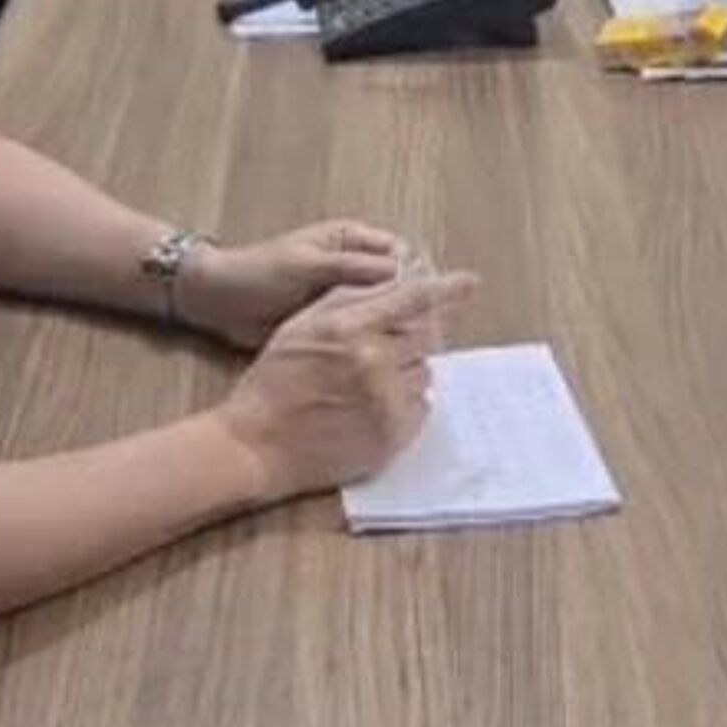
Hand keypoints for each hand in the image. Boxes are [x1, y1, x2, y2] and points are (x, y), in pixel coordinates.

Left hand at [180, 219, 403, 349]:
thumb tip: (400, 271)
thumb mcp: (305, 264)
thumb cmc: (258, 272)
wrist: (216, 301)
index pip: (402, 254)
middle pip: (399, 285)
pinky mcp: (333, 324)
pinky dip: (374, 345)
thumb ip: (351, 266)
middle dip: (411, 308)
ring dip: (394, 330)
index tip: (428, 305)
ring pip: (384, 312)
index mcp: (353, 240)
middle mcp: (356, 266)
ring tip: (404, 356)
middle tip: (421, 338)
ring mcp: (345, 296)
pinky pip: (363, 332)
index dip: (418, 278)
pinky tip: (380, 364)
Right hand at [217, 271, 479, 499]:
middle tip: (384, 347)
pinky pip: (421, 407)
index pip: (412, 299)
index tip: (470, 282)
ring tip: (366, 382)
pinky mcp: (392, 436)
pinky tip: (372, 406)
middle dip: (411, 337)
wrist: (257, 444)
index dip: (445, 288)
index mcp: (352, 329)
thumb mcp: (303, 325)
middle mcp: (375, 363)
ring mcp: (387, 402)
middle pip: (424, 337)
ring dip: (406, 371)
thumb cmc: (274, 380)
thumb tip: (389, 282)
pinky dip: (406, 402)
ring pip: (423, 372)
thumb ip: (347, 300)